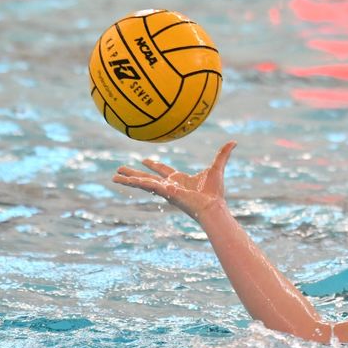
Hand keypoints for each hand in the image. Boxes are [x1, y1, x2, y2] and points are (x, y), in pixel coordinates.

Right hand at [112, 141, 236, 219]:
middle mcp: (169, 185)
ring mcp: (165, 190)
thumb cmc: (215, 192)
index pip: (163, 170)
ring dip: (128, 180)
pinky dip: (135, 182)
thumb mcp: (218, 167)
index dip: (154, 165)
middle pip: (147, 177)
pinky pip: (146, 185)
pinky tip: (122, 180)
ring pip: (142, 182)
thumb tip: (234, 141)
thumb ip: (224, 154)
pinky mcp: (163, 193)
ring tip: (113, 177)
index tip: (144, 160)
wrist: (212, 206)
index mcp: (179, 180)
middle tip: (120, 169)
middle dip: (134, 173)